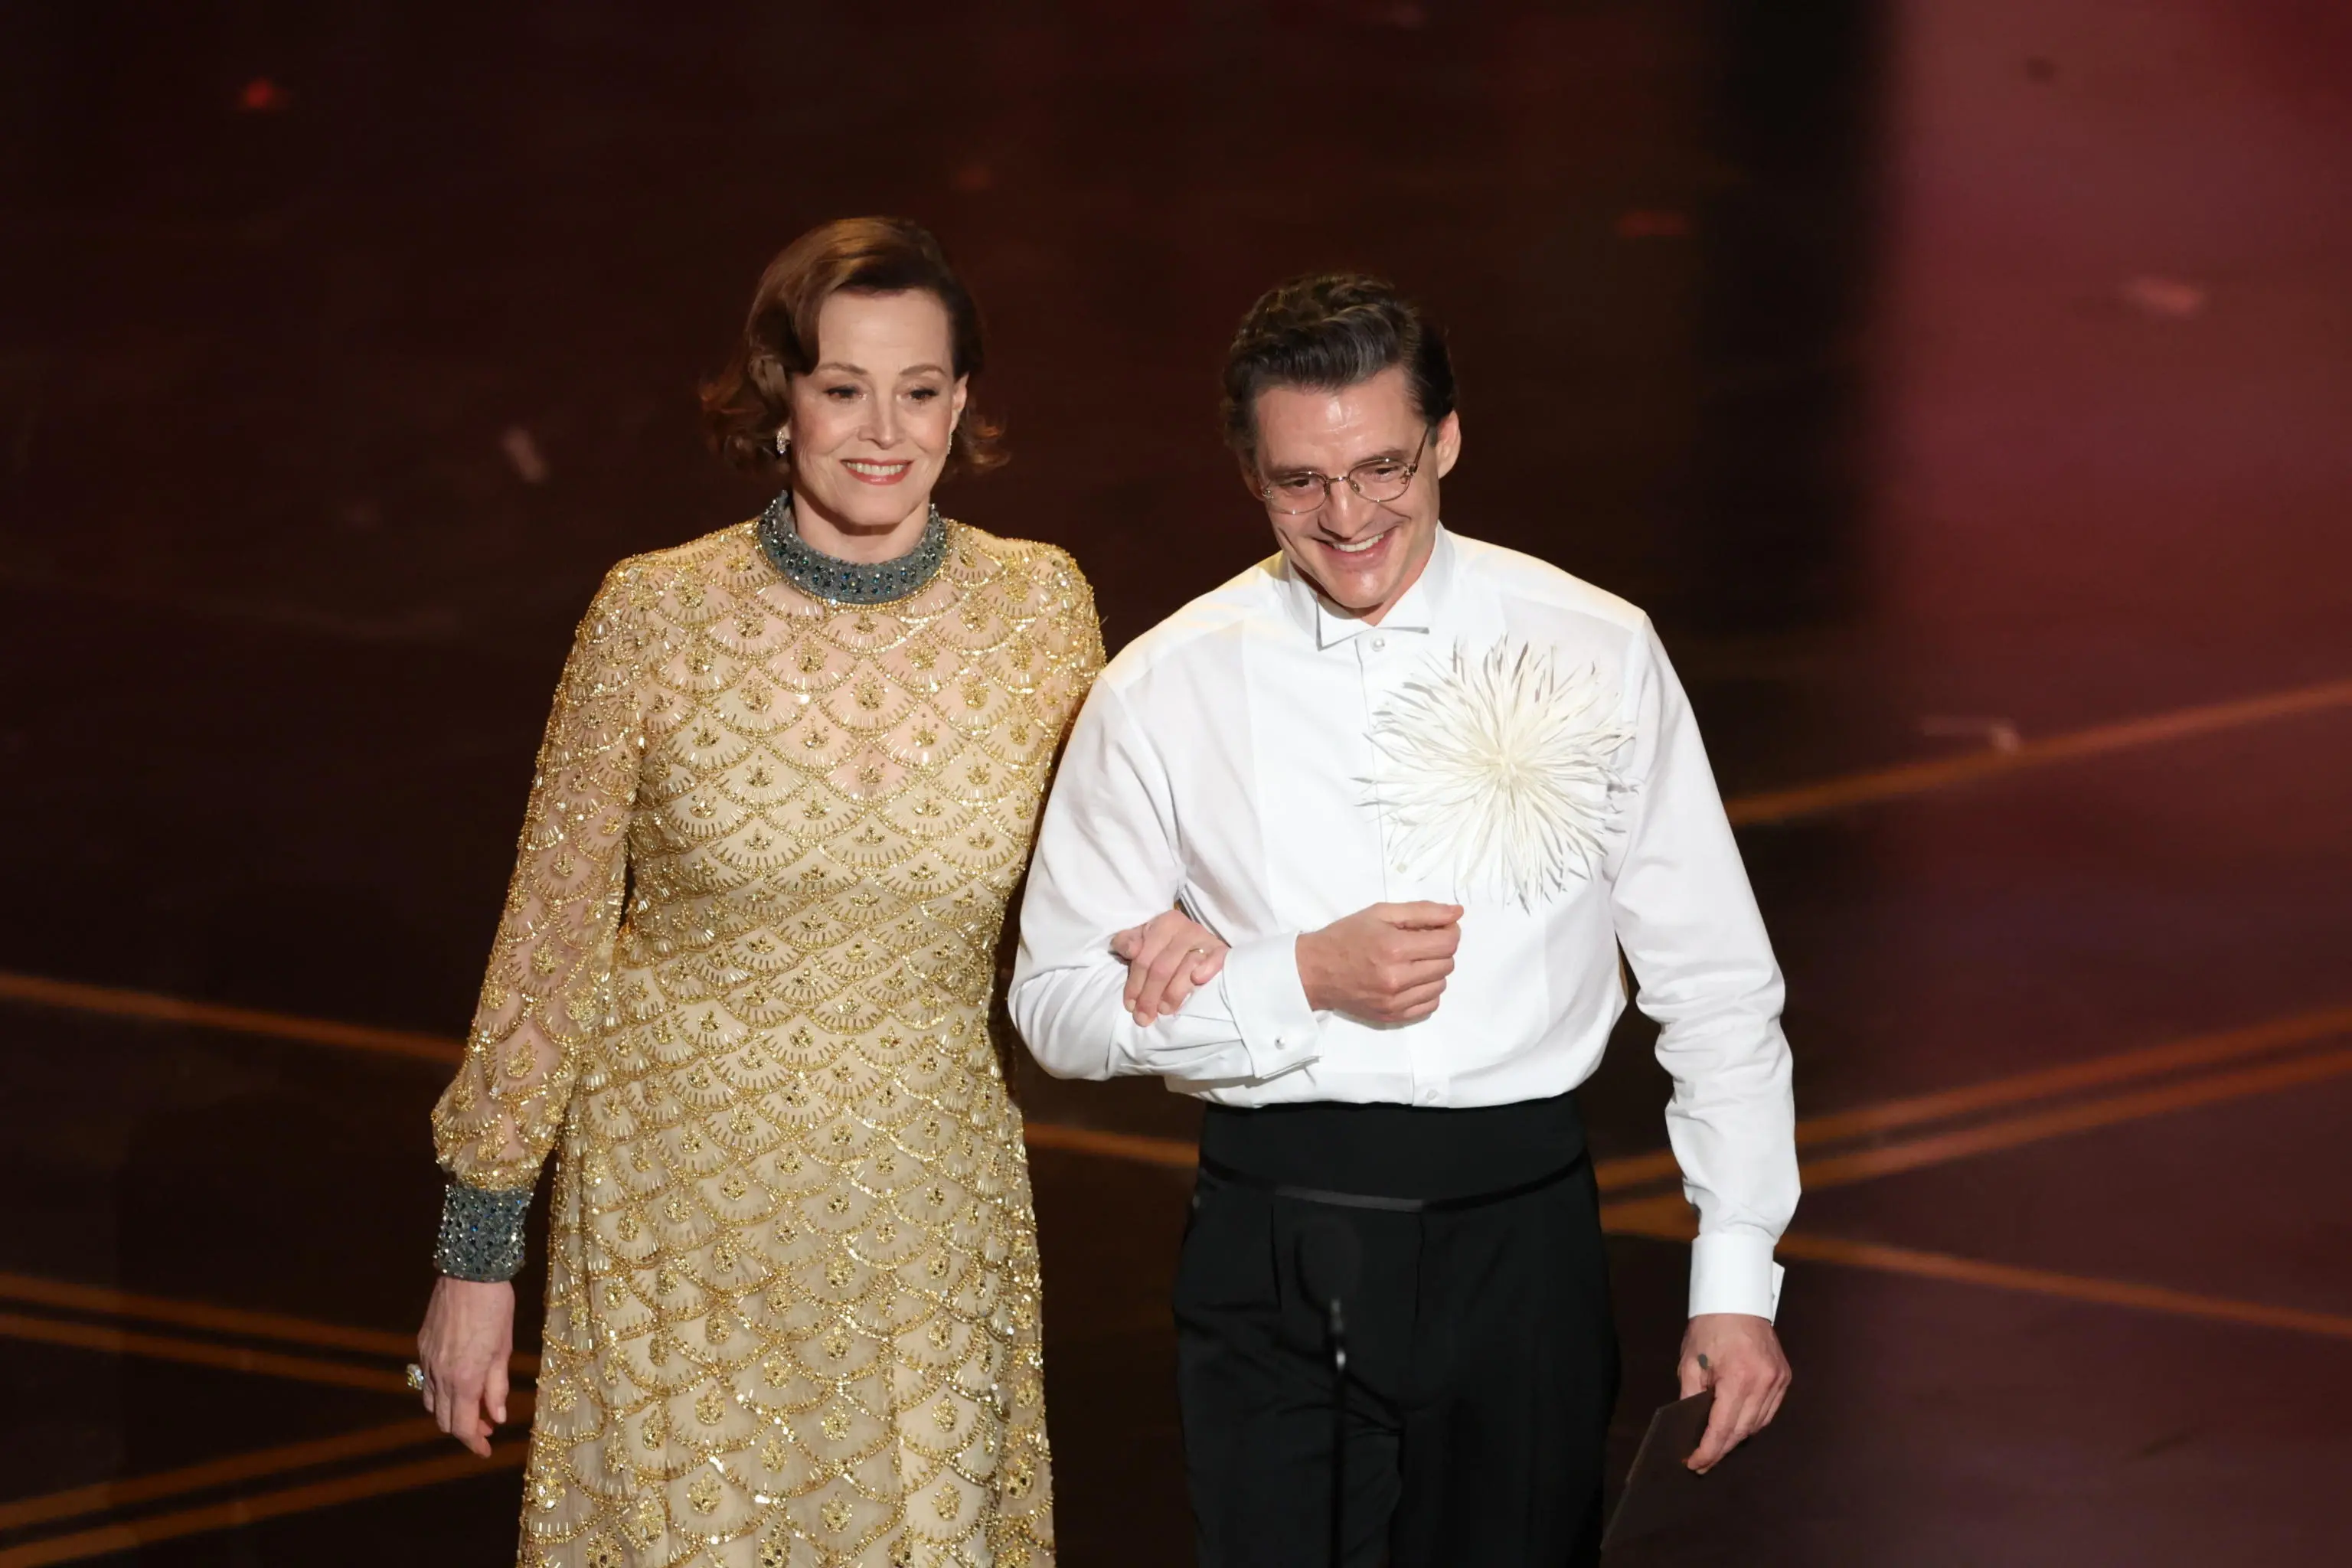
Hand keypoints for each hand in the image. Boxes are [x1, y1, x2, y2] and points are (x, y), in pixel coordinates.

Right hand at [416, 1275, 515, 1456]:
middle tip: (487, 1426)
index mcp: (463, 1378)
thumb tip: (498, 1417)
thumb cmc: (496, 1307)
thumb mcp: (504, 1348)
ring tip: (474, 1406)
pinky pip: (427, 1380)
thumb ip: (497, 1386)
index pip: (463, 1426)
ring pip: (431, 1402)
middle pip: (444, 1420)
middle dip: (465, 1429)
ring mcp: (427, 1360)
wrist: (469, 1271)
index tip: (487, 1450)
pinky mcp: (421, 1345)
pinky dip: (441, 1392)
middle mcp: (440, 1374)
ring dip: (451, 1411)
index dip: (475, 1443)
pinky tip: (459, 1383)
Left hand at [1111, 908, 1228, 1026]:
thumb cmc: (1162, 944)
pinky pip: (1216, 959)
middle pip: (1163, 967)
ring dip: (1173, 993)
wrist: (1195, 941)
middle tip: (1144, 1017)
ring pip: (1187, 967)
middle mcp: (1185, 929)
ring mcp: (1205, 939)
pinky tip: (1198, 979)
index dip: (1135, 984)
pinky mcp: (1221, 950)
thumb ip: (1127, 942)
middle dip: (1150, 995)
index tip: (1130, 1006)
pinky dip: (1208, 968)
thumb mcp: (1141, 939)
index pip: (1144, 958)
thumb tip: (1130, 950)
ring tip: (1164, 1010)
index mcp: (1164, 924)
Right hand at [1294, 902, 1462, 1023]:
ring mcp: (1395, 1001)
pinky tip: (1410, 980)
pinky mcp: (1392, 1016)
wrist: (1315, 971)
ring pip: (1440, 985)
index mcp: (1394, 948)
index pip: (1447, 943)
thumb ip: (1422, 911)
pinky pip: (1430, 1005)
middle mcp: (1397, 978)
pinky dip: (1426, 991)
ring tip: (1412, 962)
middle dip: (1440, 949)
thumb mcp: (1380, 913)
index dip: (1449, 931)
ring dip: (1434, 971)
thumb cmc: (1346, 937)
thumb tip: (1457, 913)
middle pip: (1447, 964)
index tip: (1439, 928)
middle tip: (1420, 943)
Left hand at [1678, 1312, 1790, 1471]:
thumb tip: (1690, 1427)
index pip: (1723, 1427)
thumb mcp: (1690, 1362)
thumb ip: (1690, 1396)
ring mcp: (1778, 1381)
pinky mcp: (1785, 1378)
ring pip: (1758, 1425)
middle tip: (1702, 1461)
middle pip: (1742, 1431)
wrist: (1737, 1300)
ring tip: (1717, 1446)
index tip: (1695, 1464)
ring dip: (1737, 1438)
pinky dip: (1753, 1422)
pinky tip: (1738, 1426)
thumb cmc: (1709, 1328)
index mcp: (1737, 1378)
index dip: (1708, 1450)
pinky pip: (1769, 1412)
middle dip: (1721, 1449)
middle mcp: (1763, 1383)